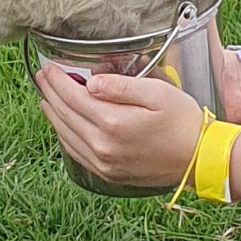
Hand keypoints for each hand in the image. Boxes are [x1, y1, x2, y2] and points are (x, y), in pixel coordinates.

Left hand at [32, 63, 204, 191]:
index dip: (57, 80)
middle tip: (42, 77)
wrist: (198, 158)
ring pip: (65, 135)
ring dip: (53, 114)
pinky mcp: (107, 173)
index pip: (72, 96)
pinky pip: (75, 152)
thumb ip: (121, 86)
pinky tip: (62, 124)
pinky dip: (64, 135)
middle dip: (50, 93)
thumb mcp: (156, 93)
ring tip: (46, 98)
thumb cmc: (182, 121)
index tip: (48, 67)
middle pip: (64, 115)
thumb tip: (90, 81)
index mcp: (112, 122)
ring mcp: (103, 163)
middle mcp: (102, 145)